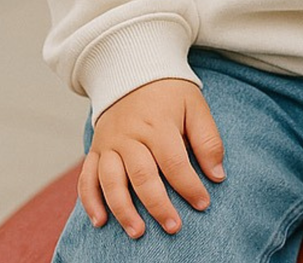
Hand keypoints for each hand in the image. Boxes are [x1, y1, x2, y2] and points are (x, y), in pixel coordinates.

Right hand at [79, 79, 225, 238]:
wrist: (134, 71)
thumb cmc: (171, 92)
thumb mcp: (196, 106)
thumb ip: (207, 139)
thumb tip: (217, 175)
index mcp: (158, 124)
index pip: (174, 162)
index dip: (189, 185)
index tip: (203, 203)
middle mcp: (130, 136)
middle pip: (142, 176)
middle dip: (158, 205)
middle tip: (173, 227)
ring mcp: (109, 143)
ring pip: (111, 181)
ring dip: (123, 209)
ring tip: (138, 232)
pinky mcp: (95, 149)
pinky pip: (86, 178)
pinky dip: (90, 201)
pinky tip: (100, 222)